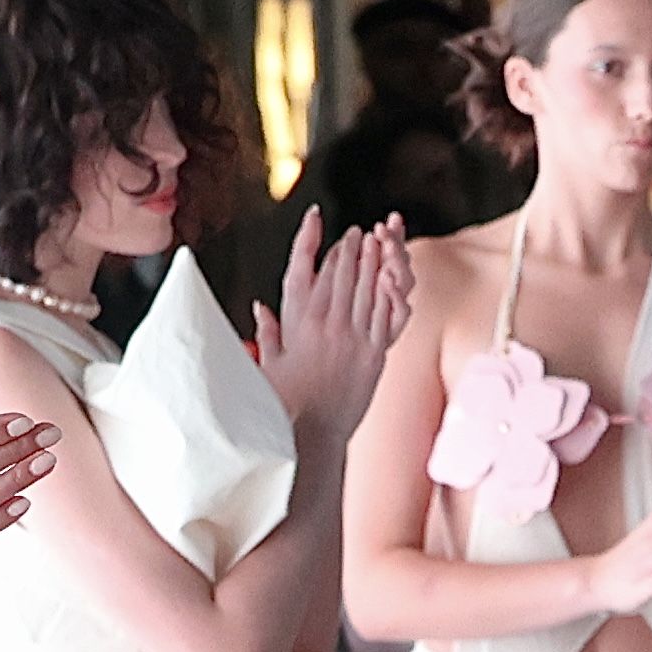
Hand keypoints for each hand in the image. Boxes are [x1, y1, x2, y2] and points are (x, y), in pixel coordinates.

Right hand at [255, 210, 411, 442]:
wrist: (312, 431)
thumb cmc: (285, 401)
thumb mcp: (269, 361)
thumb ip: (268, 331)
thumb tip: (260, 308)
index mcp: (298, 320)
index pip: (308, 268)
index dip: (314, 241)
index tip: (316, 221)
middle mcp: (326, 323)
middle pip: (341, 272)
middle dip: (349, 248)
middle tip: (356, 232)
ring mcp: (354, 337)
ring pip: (366, 287)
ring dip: (371, 261)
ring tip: (375, 242)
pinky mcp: (376, 353)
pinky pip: (386, 314)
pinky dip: (389, 291)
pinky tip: (392, 275)